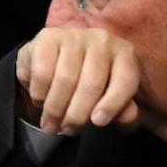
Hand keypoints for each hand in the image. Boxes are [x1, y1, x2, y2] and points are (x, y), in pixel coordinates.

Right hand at [15, 27, 140, 135]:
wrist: (53, 63)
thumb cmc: (88, 84)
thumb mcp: (109, 100)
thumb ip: (122, 110)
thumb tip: (127, 116)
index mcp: (124, 54)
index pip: (125, 80)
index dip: (112, 104)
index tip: (97, 123)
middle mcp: (102, 40)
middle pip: (92, 83)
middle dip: (77, 113)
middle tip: (67, 130)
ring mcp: (74, 36)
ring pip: (65, 79)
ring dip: (55, 108)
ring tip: (51, 124)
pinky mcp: (47, 37)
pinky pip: (42, 72)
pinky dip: (39, 93)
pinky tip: (40, 100)